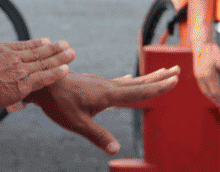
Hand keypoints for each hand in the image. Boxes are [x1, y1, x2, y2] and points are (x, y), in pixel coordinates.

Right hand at [0, 38, 75, 113]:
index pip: (19, 47)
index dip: (34, 44)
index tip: (44, 41)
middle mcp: (10, 56)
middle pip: (35, 51)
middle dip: (52, 48)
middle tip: (64, 43)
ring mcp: (17, 69)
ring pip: (43, 62)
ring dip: (59, 57)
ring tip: (71, 52)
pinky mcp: (22, 84)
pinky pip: (43, 77)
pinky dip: (56, 72)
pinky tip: (66, 68)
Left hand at [29, 66, 179, 153]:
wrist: (42, 81)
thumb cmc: (57, 103)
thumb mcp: (76, 123)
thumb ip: (97, 135)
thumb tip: (115, 149)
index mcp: (107, 94)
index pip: (139, 91)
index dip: (157, 87)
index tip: (174, 79)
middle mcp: (107, 86)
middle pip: (139, 82)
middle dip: (158, 77)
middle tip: (177, 70)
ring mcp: (100, 83)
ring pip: (129, 80)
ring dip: (147, 77)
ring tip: (161, 72)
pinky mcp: (93, 83)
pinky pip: (117, 82)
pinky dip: (129, 80)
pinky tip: (129, 78)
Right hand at [192, 41, 219, 108]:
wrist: (201, 43)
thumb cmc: (212, 51)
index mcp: (207, 76)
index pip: (215, 93)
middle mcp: (201, 78)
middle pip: (209, 94)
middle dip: (216, 101)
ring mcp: (198, 76)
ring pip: (204, 91)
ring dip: (211, 98)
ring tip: (218, 101)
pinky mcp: (197, 73)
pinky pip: (202, 87)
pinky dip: (207, 92)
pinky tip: (211, 92)